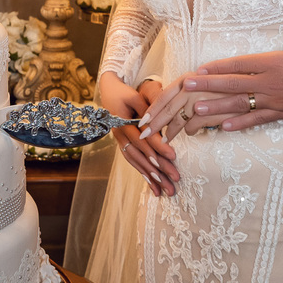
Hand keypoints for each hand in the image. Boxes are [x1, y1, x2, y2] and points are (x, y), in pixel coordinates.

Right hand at [99, 72, 179, 195]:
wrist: (108, 92)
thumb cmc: (125, 92)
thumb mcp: (136, 95)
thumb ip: (149, 107)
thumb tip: (164, 118)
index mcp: (122, 122)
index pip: (143, 137)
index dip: (157, 146)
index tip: (173, 156)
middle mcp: (120, 135)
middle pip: (140, 154)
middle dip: (158, 169)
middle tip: (175, 180)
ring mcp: (120, 142)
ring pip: (136, 162)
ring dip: (151, 177)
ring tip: (166, 190)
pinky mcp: (123, 145)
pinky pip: (133, 162)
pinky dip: (144, 174)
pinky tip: (154, 186)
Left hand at [138, 74, 250, 141]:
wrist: (257, 84)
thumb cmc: (227, 84)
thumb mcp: (204, 83)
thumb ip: (189, 91)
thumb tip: (172, 103)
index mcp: (189, 78)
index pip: (164, 96)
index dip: (152, 110)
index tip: (142, 121)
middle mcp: (194, 88)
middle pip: (168, 110)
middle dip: (155, 125)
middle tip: (145, 136)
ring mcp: (204, 100)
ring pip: (180, 122)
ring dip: (172, 132)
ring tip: (167, 139)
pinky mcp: (215, 113)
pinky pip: (196, 127)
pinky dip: (192, 131)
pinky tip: (192, 133)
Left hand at [182, 45, 282, 131]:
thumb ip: (275, 57)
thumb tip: (258, 62)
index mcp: (273, 62)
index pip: (238, 64)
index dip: (217, 67)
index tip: (199, 68)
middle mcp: (270, 82)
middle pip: (232, 83)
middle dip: (207, 85)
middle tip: (187, 86)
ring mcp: (275, 100)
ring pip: (240, 104)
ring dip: (215, 107)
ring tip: (195, 109)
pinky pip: (257, 120)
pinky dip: (239, 124)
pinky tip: (223, 127)